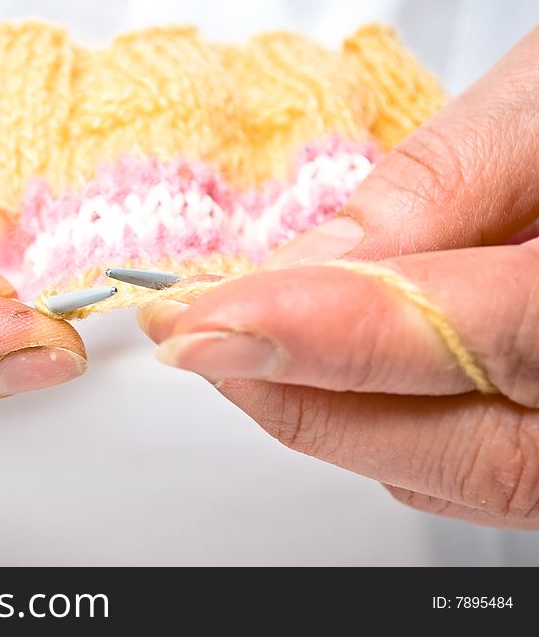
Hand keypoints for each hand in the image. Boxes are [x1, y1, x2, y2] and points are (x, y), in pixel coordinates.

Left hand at [139, 27, 538, 528]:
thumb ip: (445, 191)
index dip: (319, 335)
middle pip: (450, 448)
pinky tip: (333, 372)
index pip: (467, 339)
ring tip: (240, 350)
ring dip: (331, 415)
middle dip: (298, 396)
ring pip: (450, 475)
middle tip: (195, 339)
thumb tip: (313, 262)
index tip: (202, 324)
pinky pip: (472, 468)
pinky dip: (386, 422)